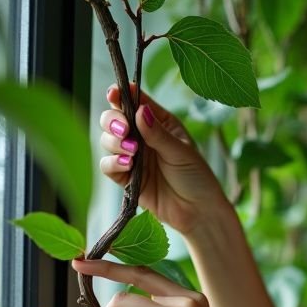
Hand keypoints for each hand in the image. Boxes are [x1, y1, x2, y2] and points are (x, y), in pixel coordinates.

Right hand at [99, 84, 227, 235]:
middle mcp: (142, 136)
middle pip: (114, 119)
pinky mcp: (126, 178)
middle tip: (124, 130)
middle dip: (113, 121)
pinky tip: (128, 164)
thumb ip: (158, 133)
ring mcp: (133, 156)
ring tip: (132, 152)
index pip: (135, 102)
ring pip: (107, 140)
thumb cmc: (196, 177)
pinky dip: (113, 163)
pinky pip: (108, 166)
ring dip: (114, 142)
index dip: (122, 95)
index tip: (114, 93)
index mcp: (159, 123)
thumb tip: (140, 110)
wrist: (198, 212)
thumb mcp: (181, 152)